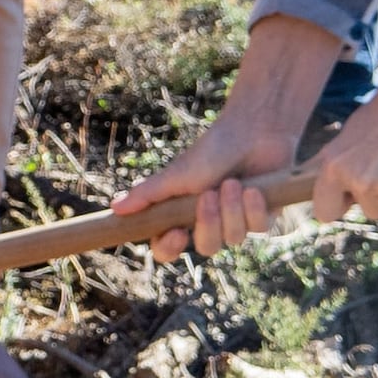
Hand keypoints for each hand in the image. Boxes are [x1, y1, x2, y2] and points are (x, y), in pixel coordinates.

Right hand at [109, 14, 351, 255]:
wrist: (253, 128)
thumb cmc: (212, 150)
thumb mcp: (177, 174)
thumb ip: (148, 194)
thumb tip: (114, 208)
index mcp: (181, 214)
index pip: (166, 248)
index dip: (169, 248)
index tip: (176, 233)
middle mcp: (208, 222)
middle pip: (207, 248)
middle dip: (209, 223)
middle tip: (208, 195)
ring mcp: (237, 221)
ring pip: (235, 238)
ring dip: (232, 209)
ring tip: (232, 183)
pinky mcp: (263, 215)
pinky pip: (259, 228)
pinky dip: (254, 208)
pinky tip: (254, 188)